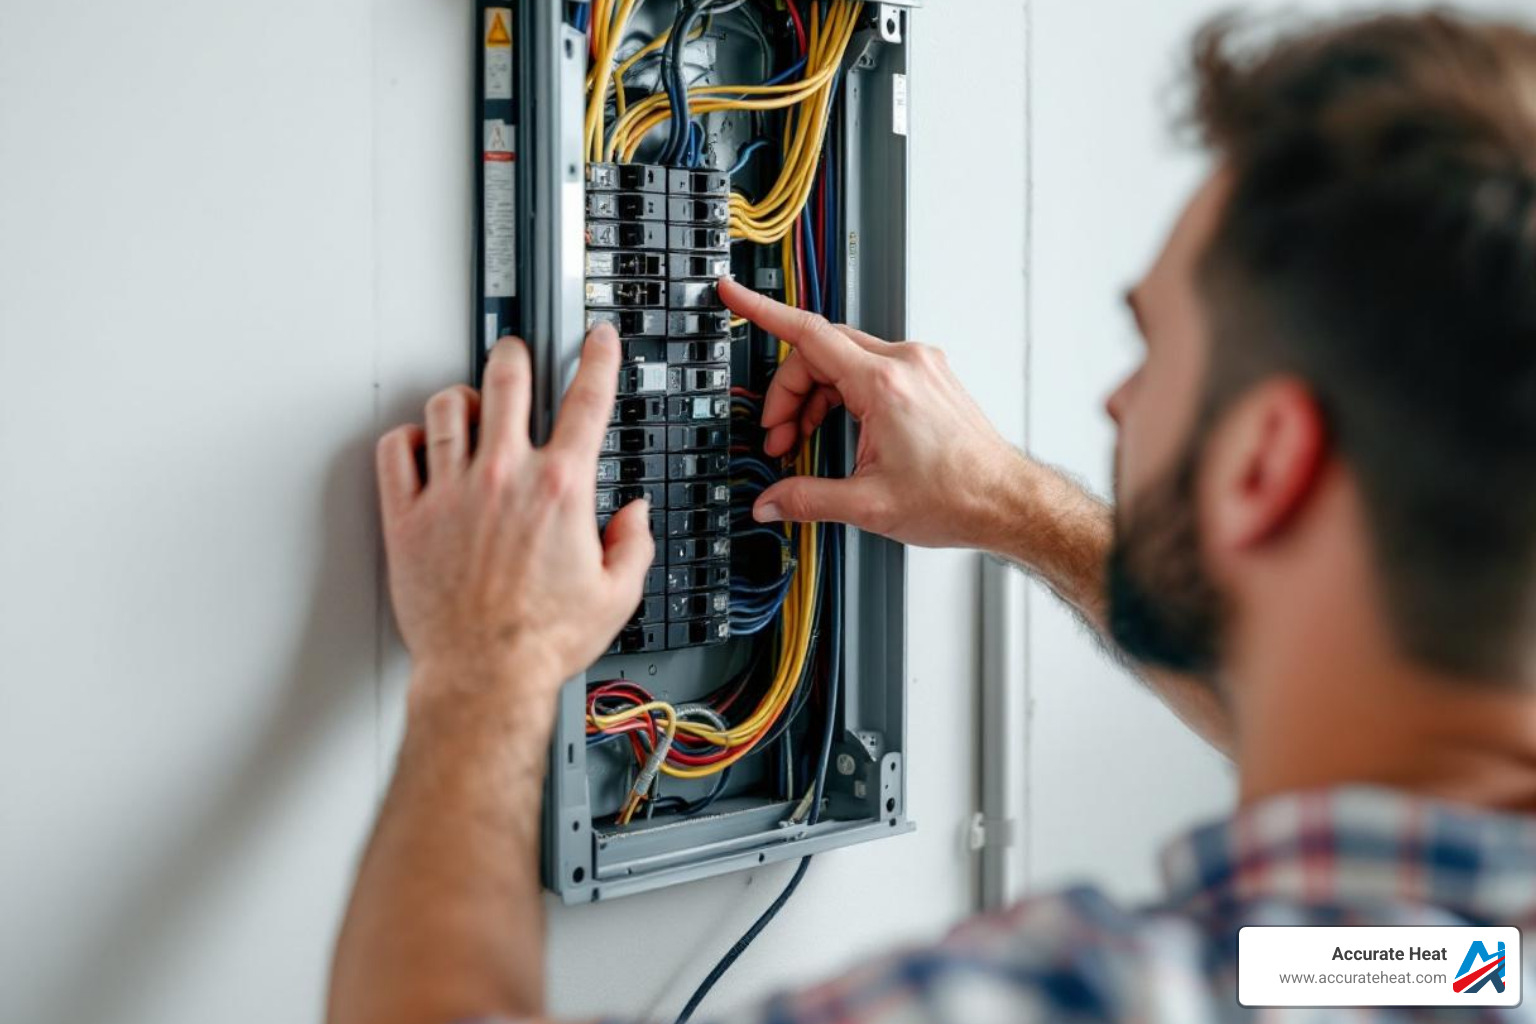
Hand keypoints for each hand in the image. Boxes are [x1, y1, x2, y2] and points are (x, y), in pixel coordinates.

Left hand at [375, 327, 653, 698]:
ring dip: (462, 399)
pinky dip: (408, 439)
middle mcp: (504, 477)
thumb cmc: (542, 642)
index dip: (597, 358)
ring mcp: (451, 492)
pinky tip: (422, 447)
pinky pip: (396, 451)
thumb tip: (634, 514)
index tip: (596, 340)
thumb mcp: (617, 595)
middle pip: (506, 378)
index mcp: (560, 489)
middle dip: (516, 356)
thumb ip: (634, 544)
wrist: (484, 677)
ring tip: (470, 409)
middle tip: (518, 357)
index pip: (586, 400)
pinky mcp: (408, 516)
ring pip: (447, 407)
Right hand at [721, 278, 1026, 548]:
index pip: (808, 333)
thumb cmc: (957, 496)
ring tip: (803, 443)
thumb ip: (807, 498)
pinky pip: (869, 370)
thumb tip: (769, 502)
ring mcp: (919, 367)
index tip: (733, 293)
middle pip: (820, 352)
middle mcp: (904, 363)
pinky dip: (843, 396)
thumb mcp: (868, 505)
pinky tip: (836, 432)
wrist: (1005, 501)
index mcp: (884, 385)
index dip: (762, 312)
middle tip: (777, 439)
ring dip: (814, 398)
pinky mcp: (927, 378)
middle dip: (788, 393)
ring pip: (843, 361)